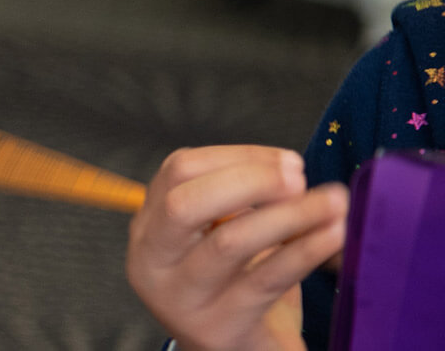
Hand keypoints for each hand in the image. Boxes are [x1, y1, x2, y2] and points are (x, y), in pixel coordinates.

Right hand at [126, 145, 347, 350]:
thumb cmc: (230, 283)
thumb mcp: (212, 237)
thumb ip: (234, 201)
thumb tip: (288, 171)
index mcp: (149, 226)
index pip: (179, 170)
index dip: (238, 157)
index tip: (289, 161)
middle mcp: (152, 260)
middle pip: (185, 203)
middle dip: (249, 181)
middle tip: (299, 178)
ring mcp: (182, 296)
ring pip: (230, 242)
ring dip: (290, 215)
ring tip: (334, 203)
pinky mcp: (219, 325)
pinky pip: (266, 280)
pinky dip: (305, 251)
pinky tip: (334, 235)